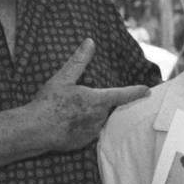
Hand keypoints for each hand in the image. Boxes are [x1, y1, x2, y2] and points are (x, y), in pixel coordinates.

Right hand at [30, 39, 148, 150]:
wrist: (35, 130)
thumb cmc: (48, 103)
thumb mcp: (62, 78)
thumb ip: (78, 61)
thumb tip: (90, 42)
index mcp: (96, 100)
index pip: (122, 94)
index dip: (135, 91)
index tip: (147, 90)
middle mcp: (98, 117)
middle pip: (108, 107)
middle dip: (102, 102)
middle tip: (82, 99)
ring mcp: (92, 131)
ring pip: (99, 119)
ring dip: (93, 114)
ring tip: (73, 111)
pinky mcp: (84, 142)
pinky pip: (90, 131)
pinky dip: (84, 125)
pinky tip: (69, 122)